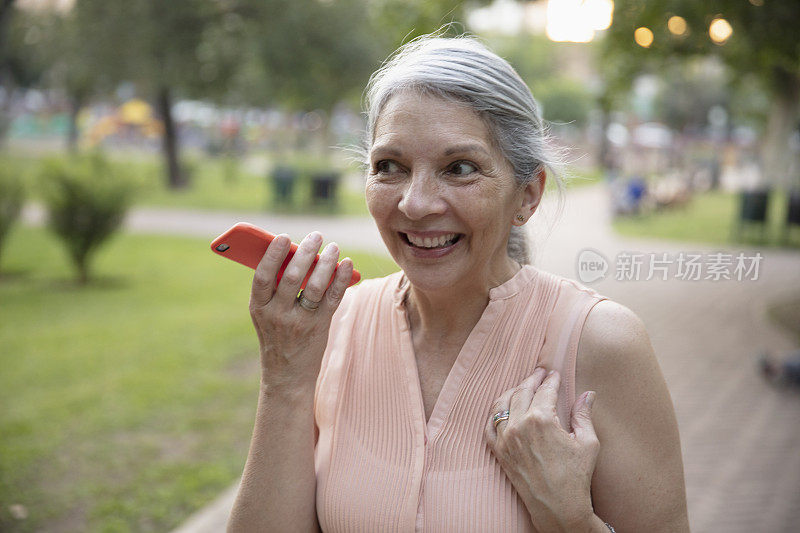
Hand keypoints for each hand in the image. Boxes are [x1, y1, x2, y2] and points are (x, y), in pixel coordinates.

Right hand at [249, 231, 352, 388]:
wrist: (286, 375)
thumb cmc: (276, 334)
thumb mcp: (266, 313)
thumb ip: (276, 287)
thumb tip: (297, 251)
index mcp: (258, 307)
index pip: (262, 276)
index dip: (272, 255)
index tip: (283, 237)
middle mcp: (277, 315)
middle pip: (292, 277)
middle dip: (305, 252)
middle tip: (316, 236)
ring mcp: (299, 322)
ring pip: (315, 286)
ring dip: (326, 263)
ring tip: (333, 247)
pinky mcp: (319, 327)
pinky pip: (333, 298)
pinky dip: (341, 279)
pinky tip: (347, 264)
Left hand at [485, 368, 599, 531]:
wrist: (558, 506)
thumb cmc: (576, 476)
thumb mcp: (587, 442)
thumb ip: (584, 414)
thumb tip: (588, 394)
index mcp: (542, 419)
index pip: (545, 390)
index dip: (551, 380)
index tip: (554, 374)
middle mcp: (519, 425)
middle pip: (522, 391)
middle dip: (532, 379)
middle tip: (539, 373)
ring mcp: (505, 438)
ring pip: (502, 404)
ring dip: (512, 391)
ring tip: (521, 386)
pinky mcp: (498, 451)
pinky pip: (490, 425)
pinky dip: (495, 413)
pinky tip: (504, 408)